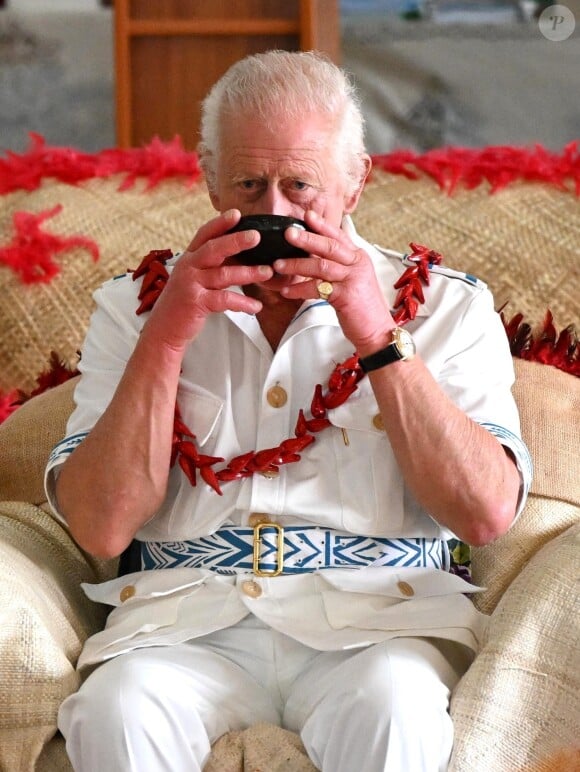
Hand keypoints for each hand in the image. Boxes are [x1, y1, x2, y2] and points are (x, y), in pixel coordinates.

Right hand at [143, 209, 273, 350]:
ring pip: (224, 274)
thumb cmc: (182, 305)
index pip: (204, 235)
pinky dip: (243, 303)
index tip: (237, 214)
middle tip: (257, 236)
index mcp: (188, 258)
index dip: (220, 223)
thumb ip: (210, 267)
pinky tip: (256, 306)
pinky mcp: (195, 303)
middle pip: (214, 249)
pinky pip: (224, 300)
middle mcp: (188, 267)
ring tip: (267, 272)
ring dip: (248, 273)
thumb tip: (237, 256)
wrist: (163, 331)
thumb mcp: (193, 279)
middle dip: (236, 241)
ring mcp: (190, 284)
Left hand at [274, 210, 394, 353]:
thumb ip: (336, 266)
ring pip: (321, 266)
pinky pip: (318, 289)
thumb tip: (312, 256)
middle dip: (307, 238)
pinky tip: (287, 291)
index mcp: (358, 257)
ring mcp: (352, 279)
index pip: (338, 236)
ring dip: (297, 265)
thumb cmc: (361, 307)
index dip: (322, 225)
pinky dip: (300, 289)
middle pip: (329, 246)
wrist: (377, 330)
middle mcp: (357, 264)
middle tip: (288, 233)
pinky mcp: (345, 296)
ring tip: (278, 264)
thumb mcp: (352, 280)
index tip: (307, 215)